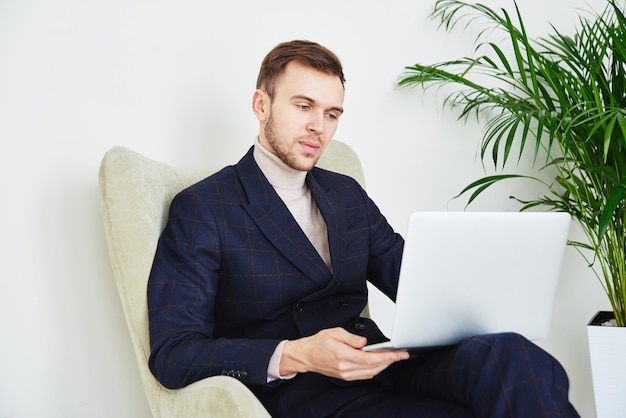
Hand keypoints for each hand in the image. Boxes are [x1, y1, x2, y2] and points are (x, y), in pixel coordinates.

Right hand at [279, 327, 409, 380]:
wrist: (307, 355)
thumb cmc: (319, 342)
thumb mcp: (335, 332)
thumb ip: (352, 338)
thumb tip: (365, 342)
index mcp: (343, 355)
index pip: (370, 358)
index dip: (387, 357)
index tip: (399, 353)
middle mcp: (345, 368)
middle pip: (374, 367)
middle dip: (391, 361)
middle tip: (403, 354)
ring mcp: (346, 374)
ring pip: (371, 373)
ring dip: (384, 366)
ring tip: (395, 357)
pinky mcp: (346, 376)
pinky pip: (365, 375)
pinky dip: (376, 369)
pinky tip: (381, 363)